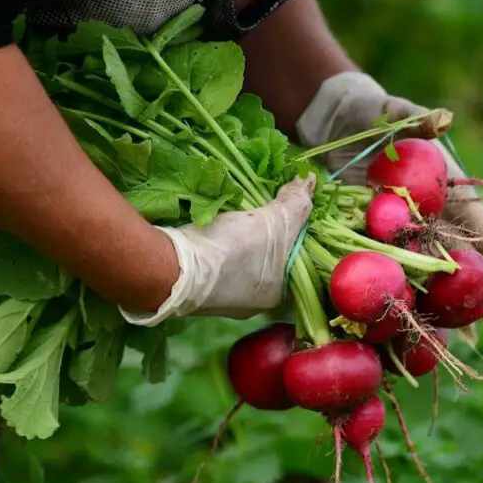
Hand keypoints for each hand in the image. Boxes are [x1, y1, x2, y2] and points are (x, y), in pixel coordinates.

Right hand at [119, 175, 315, 325]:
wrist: (172, 268)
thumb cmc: (233, 250)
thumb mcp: (274, 223)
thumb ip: (296, 204)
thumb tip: (310, 180)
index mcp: (277, 295)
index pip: (297, 261)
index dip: (299, 233)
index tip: (294, 210)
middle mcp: (252, 302)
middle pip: (270, 259)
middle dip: (271, 233)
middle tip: (272, 204)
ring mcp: (222, 296)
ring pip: (243, 258)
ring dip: (245, 236)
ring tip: (248, 209)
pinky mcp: (197, 284)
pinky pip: (219, 258)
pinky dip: (223, 240)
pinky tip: (224, 222)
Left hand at [295, 72, 482, 308]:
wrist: (338, 122)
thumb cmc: (378, 115)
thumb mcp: (398, 115)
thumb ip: (420, 119)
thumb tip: (443, 118)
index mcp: (449, 189)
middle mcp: (434, 215)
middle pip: (466, 259)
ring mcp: (406, 230)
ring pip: (434, 275)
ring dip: (448, 305)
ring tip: (463, 339)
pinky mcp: (377, 238)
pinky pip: (396, 273)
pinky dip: (406, 298)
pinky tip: (412, 325)